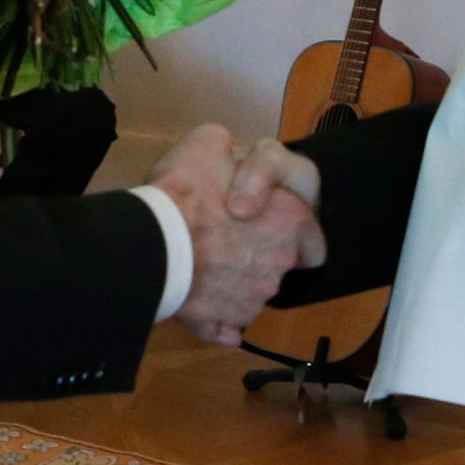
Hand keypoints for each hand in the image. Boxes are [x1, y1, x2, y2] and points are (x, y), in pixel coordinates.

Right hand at [148, 125, 326, 346]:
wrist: (148, 243)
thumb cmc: (185, 190)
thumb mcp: (209, 141)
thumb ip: (231, 149)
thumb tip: (229, 157)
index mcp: (288, 222)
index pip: (315, 240)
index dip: (295, 230)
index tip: (272, 222)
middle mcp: (277, 265)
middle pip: (280, 264)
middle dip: (260, 252)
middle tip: (227, 234)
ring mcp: (251, 299)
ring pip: (251, 291)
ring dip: (235, 279)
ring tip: (203, 259)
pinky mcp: (221, 323)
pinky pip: (224, 322)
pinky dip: (216, 314)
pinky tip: (199, 296)